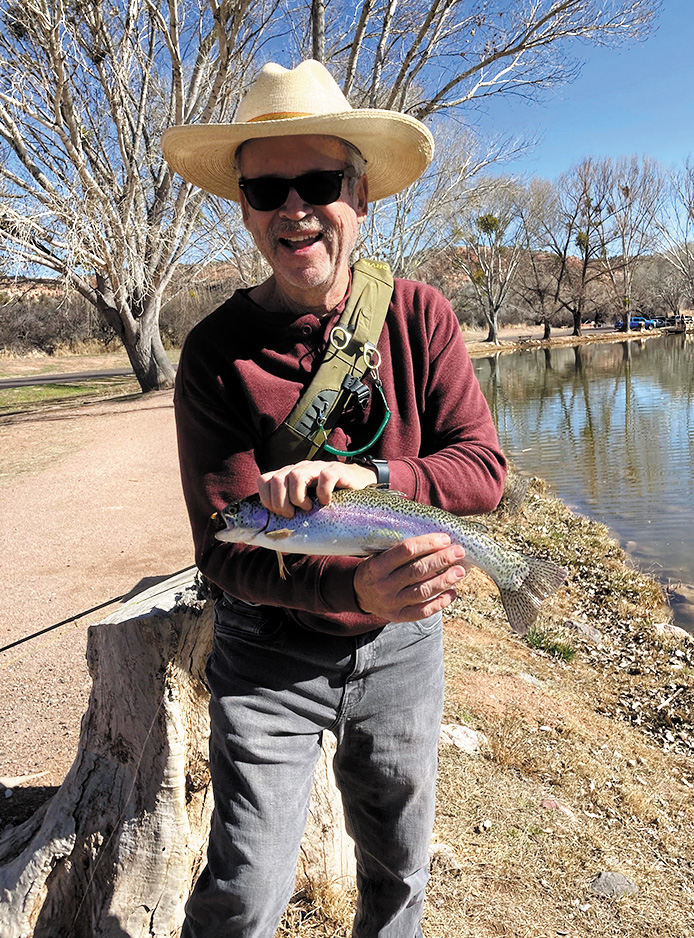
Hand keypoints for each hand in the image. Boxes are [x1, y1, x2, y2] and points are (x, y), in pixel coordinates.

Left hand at [257, 460, 377, 517]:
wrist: (359, 486)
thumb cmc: (329, 503)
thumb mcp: (308, 510)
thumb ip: (295, 523)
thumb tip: (284, 551)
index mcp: (288, 477)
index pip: (264, 480)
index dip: (267, 499)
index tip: (278, 514)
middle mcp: (300, 469)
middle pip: (277, 479)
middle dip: (280, 502)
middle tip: (292, 515)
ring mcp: (317, 468)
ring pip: (296, 476)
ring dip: (298, 497)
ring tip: (308, 508)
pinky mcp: (336, 470)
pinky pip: (325, 477)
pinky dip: (323, 492)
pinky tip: (327, 502)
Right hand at [353, 533, 466, 622]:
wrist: (359, 594)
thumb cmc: (376, 569)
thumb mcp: (379, 555)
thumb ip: (401, 550)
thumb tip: (436, 540)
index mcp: (377, 566)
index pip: (405, 551)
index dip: (427, 543)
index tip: (445, 538)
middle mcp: (384, 585)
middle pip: (417, 571)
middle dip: (441, 560)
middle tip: (459, 552)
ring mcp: (391, 603)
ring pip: (423, 592)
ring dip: (445, 580)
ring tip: (460, 571)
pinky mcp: (399, 616)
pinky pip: (423, 611)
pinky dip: (440, 603)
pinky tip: (452, 593)